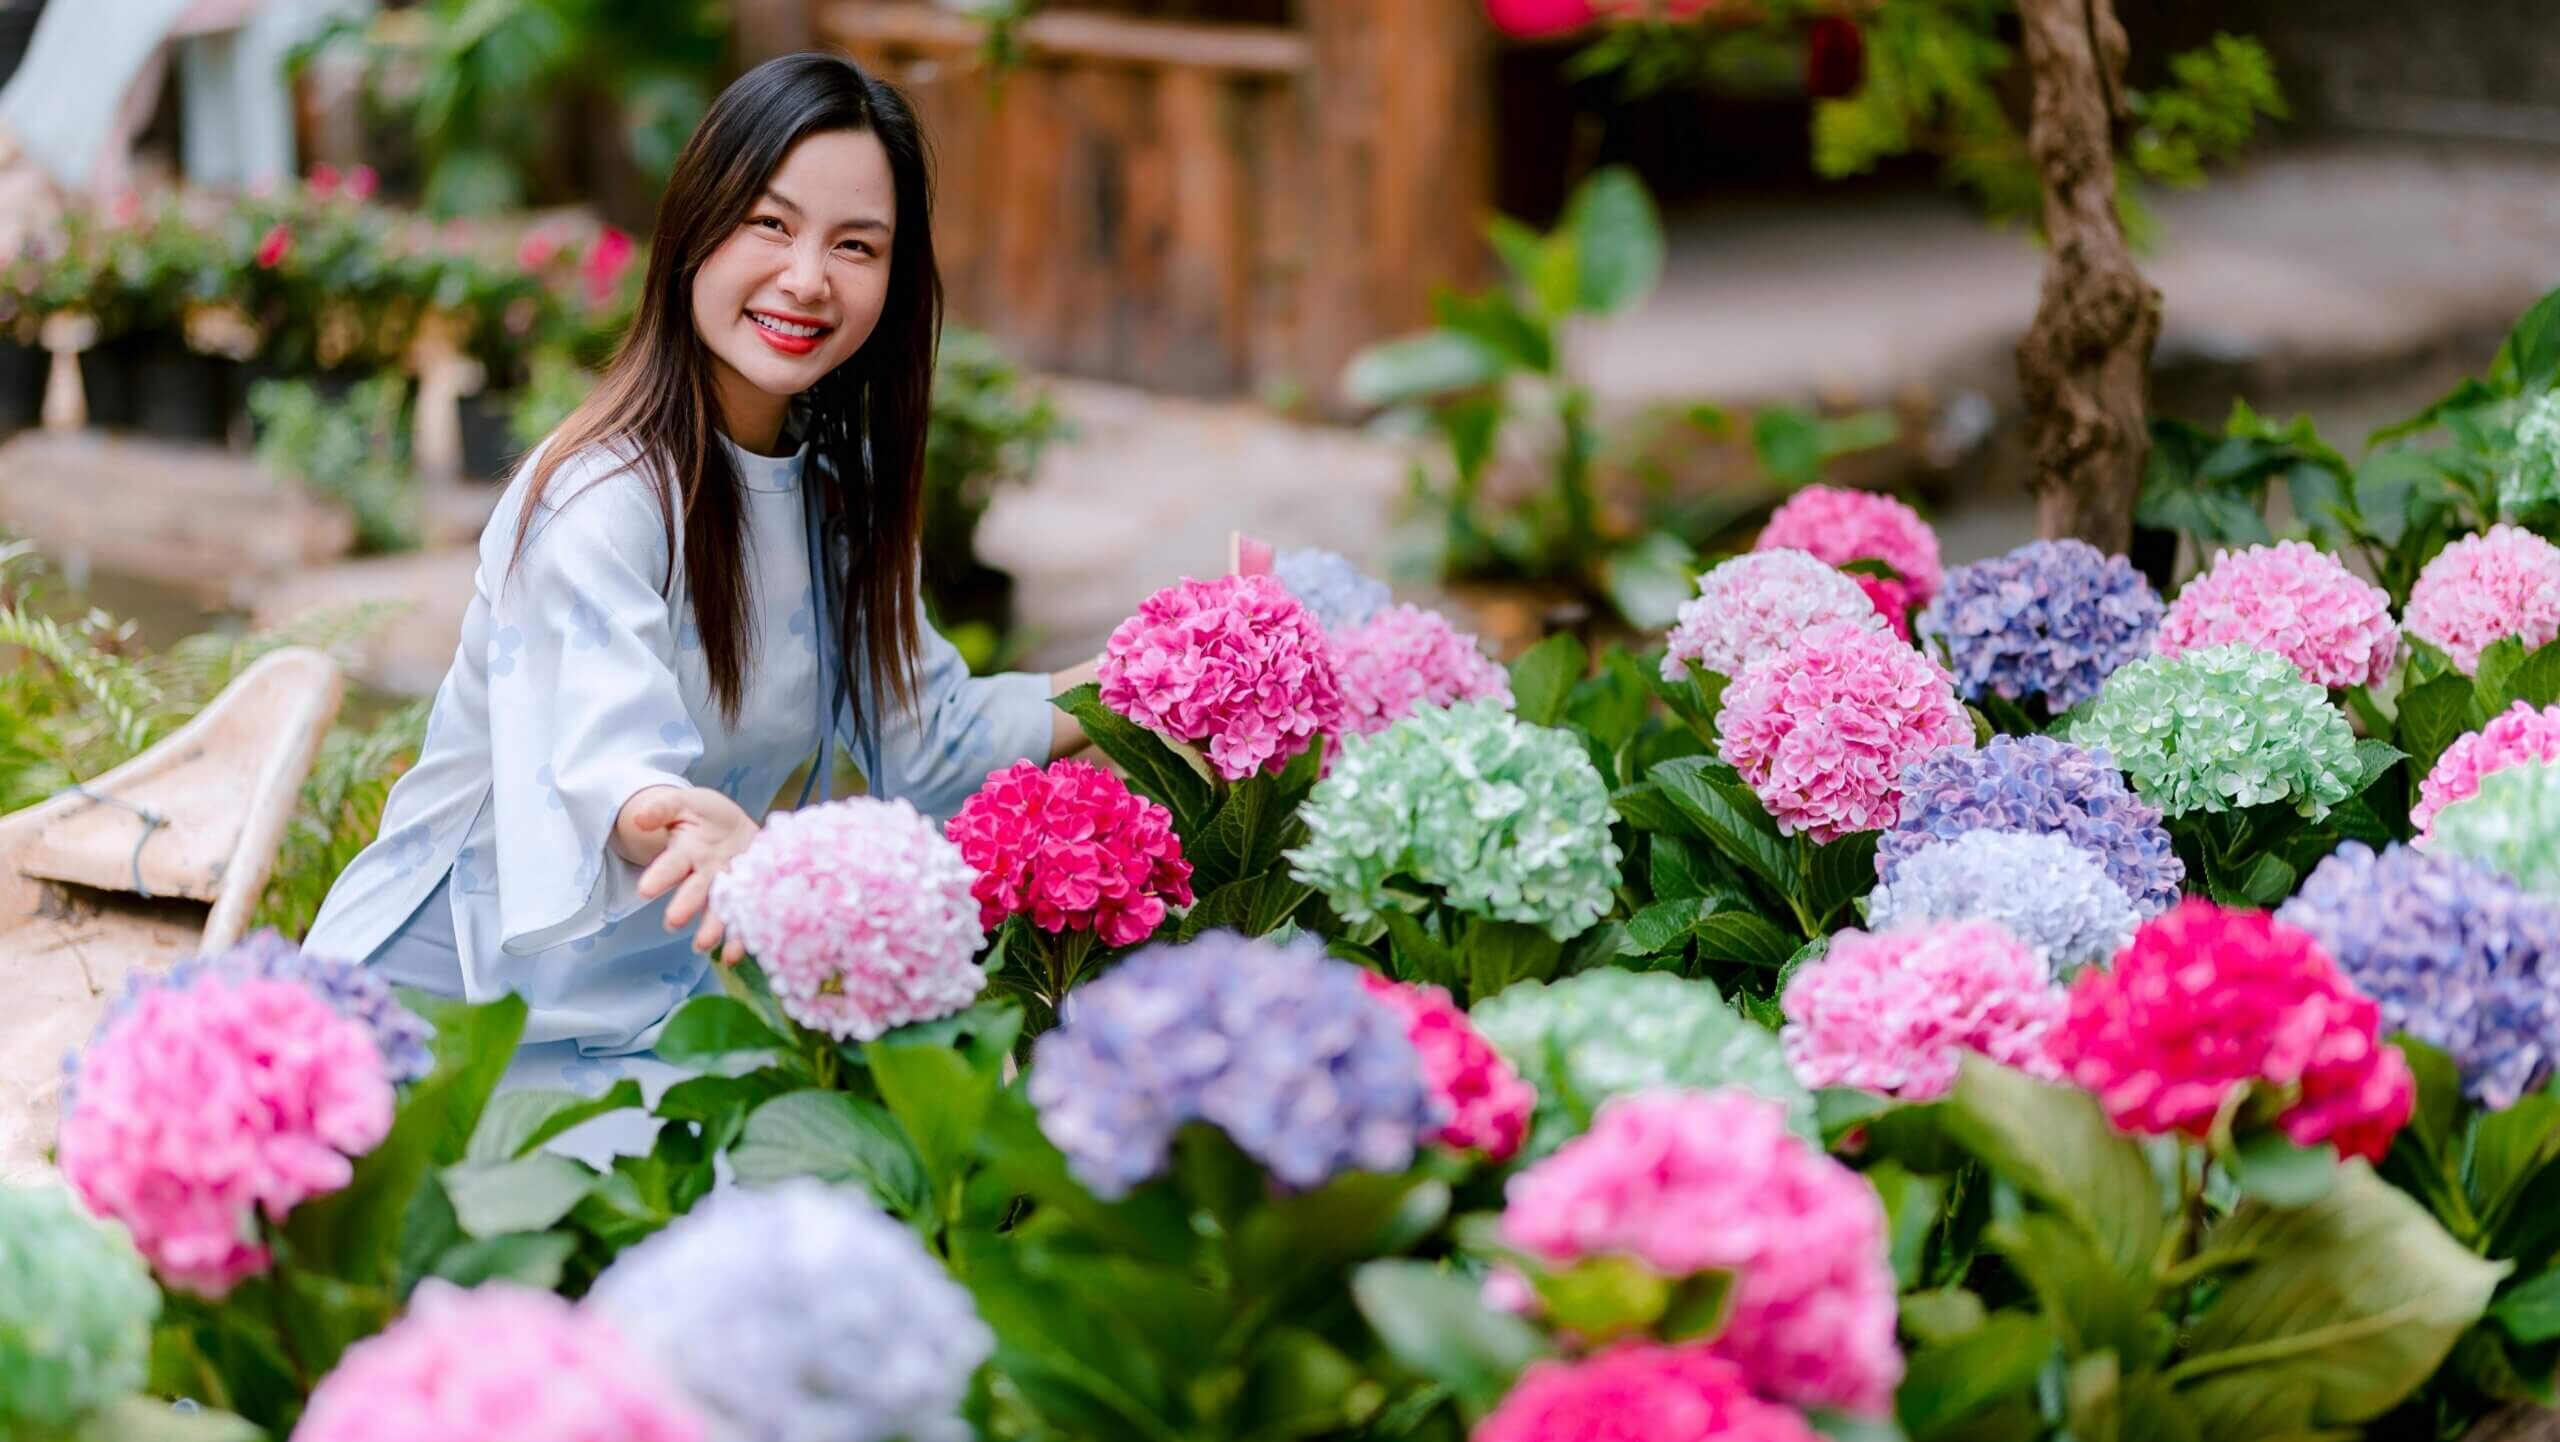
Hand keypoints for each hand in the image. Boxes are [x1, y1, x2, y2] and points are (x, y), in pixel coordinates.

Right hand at [623, 785, 759, 962]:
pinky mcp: (746, 894)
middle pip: (693, 892)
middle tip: (672, 923)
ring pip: (716, 909)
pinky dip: (739, 937)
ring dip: (710, 928)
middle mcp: (703, 875)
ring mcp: (725, 887)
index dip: (658, 876)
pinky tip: (735, 953)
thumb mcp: (683, 803)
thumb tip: (640, 818)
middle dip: (684, 906)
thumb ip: (663, 808)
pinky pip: (743, 916)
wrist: (731, 826)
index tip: (644, 890)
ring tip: (703, 945)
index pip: (670, 865)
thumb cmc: (702, 815)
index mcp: (685, 853)